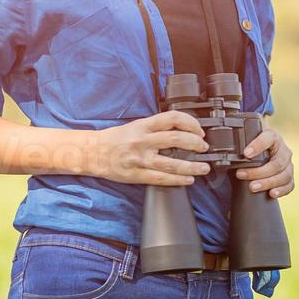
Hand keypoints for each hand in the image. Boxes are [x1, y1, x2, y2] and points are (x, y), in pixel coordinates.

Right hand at [92, 110, 211, 185]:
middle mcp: (143, 140)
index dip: (190, 123)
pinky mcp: (137, 175)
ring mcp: (140, 158)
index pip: (172, 118)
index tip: (198, 130)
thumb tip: (180, 130)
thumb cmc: (116, 139)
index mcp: (143, 125)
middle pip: (176, 139)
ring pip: (172, 162)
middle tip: (204, 147)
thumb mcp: (136, 126)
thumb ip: (156, 128)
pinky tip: (188, 180)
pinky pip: (161, 178)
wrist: (94, 153)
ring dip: (192, 166)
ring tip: (203, 167)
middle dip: (195, 144)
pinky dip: (178, 180)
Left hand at [235, 127, 293, 198]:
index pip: (268, 138)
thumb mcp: (248, 141)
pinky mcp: (289, 176)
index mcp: (273, 137)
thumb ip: (238, 145)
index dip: (258, 146)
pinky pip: (289, 184)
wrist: (266, 148)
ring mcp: (289, 164)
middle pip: (276, 163)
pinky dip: (281, 190)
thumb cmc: (253, 145)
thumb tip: (220, 154)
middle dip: (258, 171)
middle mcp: (283, 150)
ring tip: (252, 187)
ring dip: (267, 183)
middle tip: (241, 175)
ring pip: (284, 175)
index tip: (245, 154)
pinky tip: (271, 194)